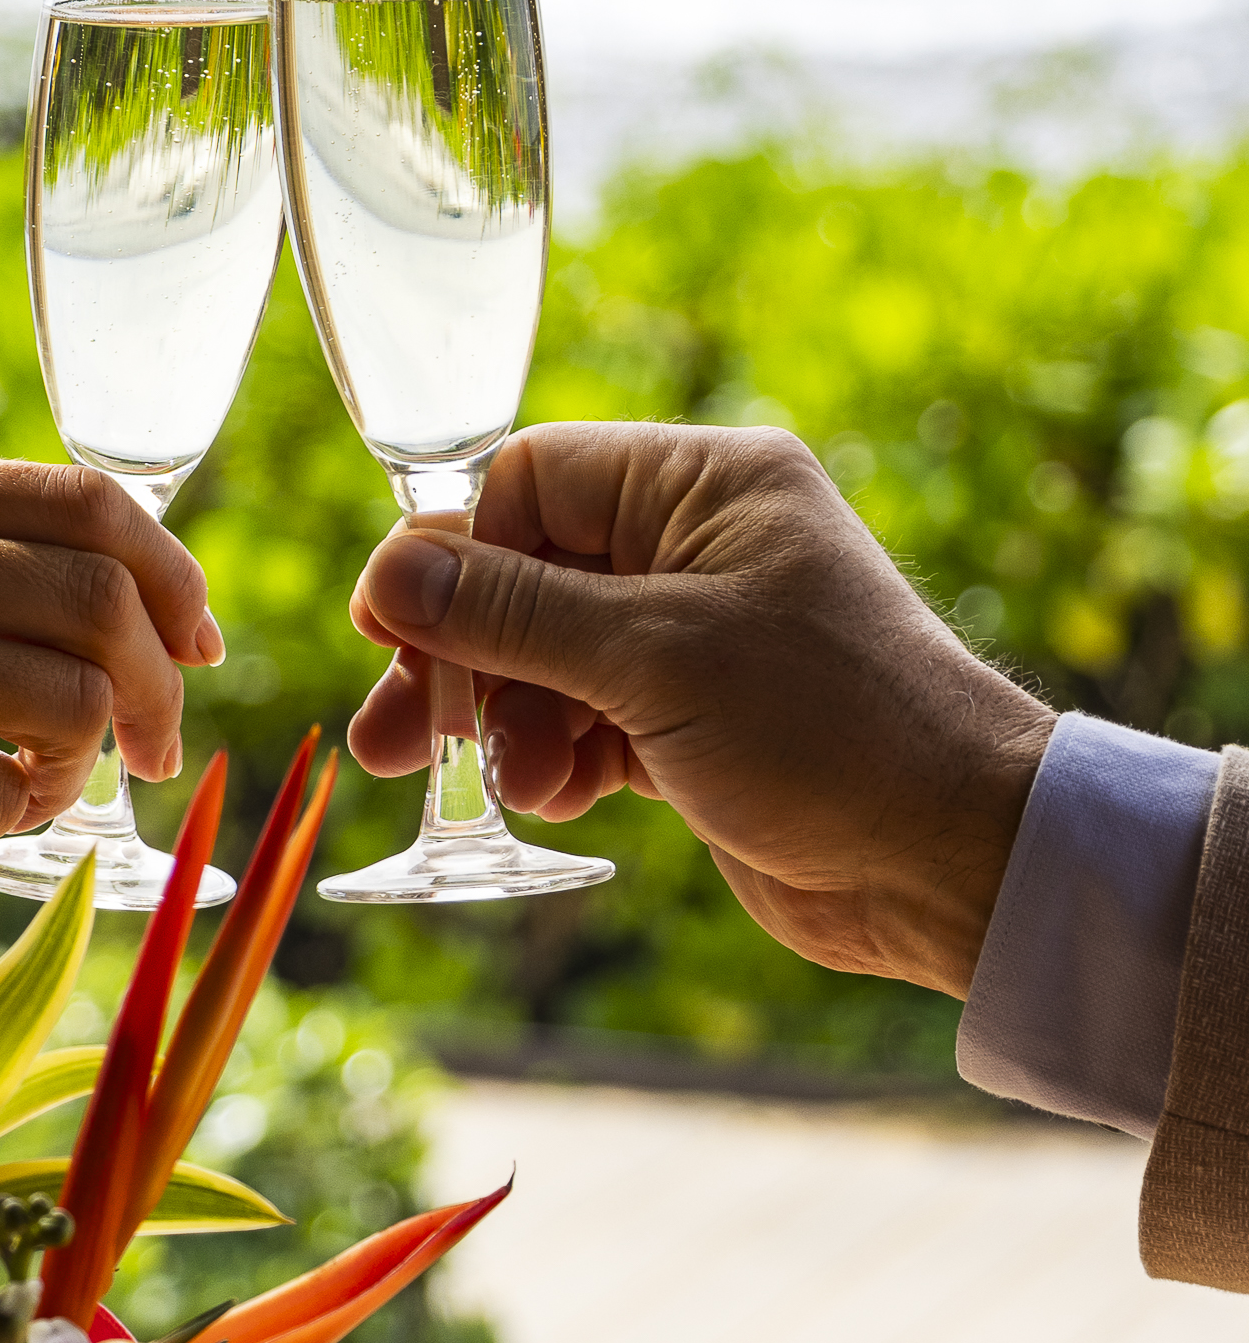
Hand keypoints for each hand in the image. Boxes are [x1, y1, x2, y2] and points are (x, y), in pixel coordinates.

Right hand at [0, 460, 221, 866]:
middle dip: (160, 689)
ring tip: (21, 787)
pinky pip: (10, 795)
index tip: (197, 641)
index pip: (85, 500)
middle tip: (155, 750)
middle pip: (102, 602)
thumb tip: (176, 631)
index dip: (170, 572)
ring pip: (79, 703)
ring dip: (73, 767)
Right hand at [346, 423, 1053, 997]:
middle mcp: (697, 547)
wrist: (954, 862)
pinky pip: (586, 720)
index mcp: (704, 485)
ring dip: (507, 720)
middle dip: (461, 654)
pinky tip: (549, 799)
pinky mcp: (693, 722)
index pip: (532, 480)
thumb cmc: (832, 730)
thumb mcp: (654, 657)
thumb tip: (389, 573)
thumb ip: (511, 613)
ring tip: (503, 781)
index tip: (390, 629)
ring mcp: (695, 637)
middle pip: (525, 575)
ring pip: (547, 657)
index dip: (453, 550)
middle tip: (395, 732)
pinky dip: (556, 757)